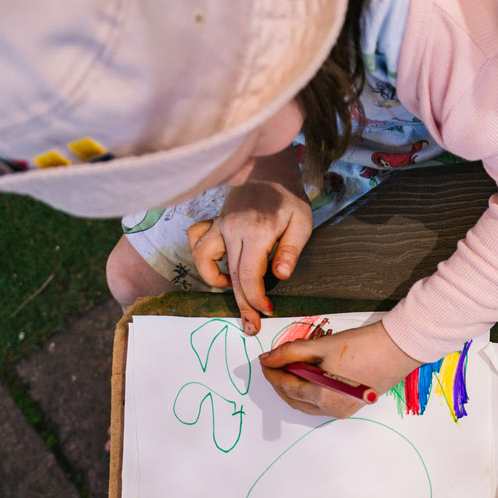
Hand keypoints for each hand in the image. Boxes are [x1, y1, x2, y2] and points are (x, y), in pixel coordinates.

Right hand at [188, 152, 311, 334]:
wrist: (271, 172)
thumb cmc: (289, 200)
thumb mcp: (301, 223)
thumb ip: (289, 250)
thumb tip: (279, 276)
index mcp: (255, 231)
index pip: (249, 274)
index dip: (255, 298)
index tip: (267, 311)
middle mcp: (231, 229)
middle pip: (230, 275)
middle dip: (241, 304)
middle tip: (251, 325)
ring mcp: (219, 225)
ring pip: (202, 258)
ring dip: (214, 279)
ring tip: (233, 287)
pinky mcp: (213, 222)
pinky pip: (196, 239)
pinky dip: (201, 254)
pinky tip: (218, 263)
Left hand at [259, 321, 420, 417]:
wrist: (398, 348)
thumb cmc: (364, 346)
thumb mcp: (321, 346)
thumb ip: (290, 353)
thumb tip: (268, 359)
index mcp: (324, 395)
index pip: (287, 386)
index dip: (271, 372)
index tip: (264, 360)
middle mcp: (332, 409)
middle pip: (294, 400)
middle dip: (280, 383)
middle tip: (272, 365)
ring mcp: (343, 410)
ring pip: (306, 404)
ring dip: (293, 388)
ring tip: (289, 369)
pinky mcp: (350, 406)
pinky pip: (320, 403)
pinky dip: (308, 391)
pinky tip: (307, 376)